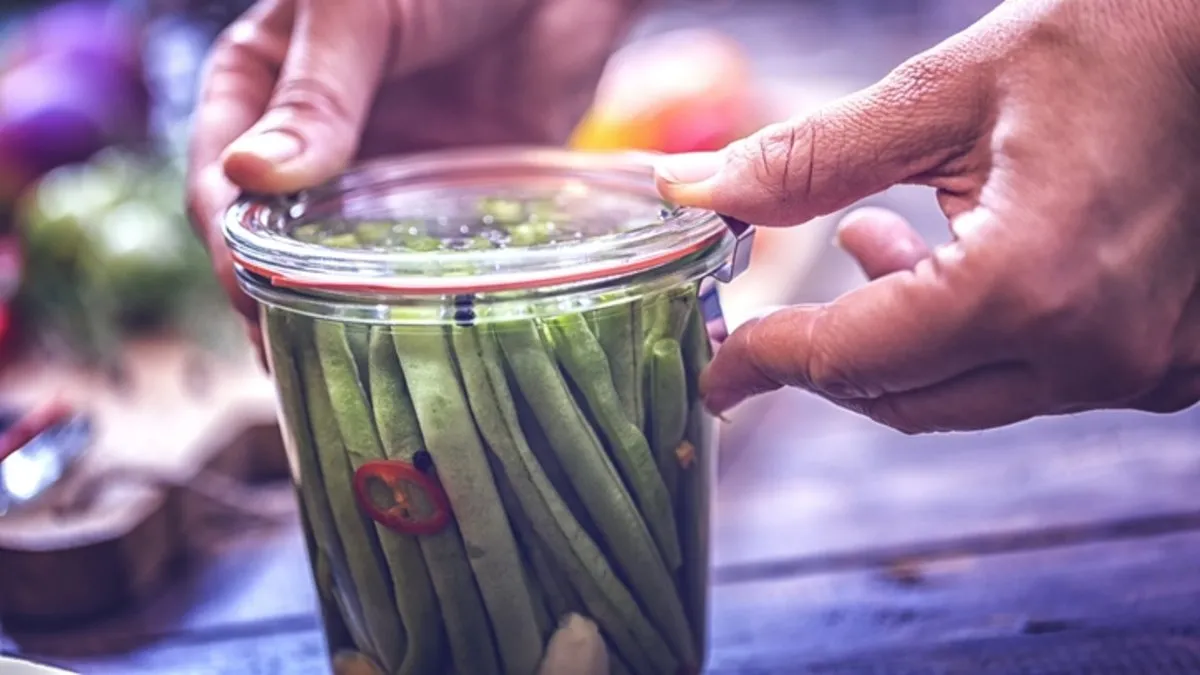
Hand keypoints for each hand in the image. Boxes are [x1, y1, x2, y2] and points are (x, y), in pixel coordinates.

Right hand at [187, 0, 644, 328]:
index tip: (249, 304)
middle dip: (274, 307)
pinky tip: (420, 346)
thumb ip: (316, 97)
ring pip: (343, 263)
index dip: (227, 250)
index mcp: (261, 86)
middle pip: (274, 242)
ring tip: (344, 382)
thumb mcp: (360, 13)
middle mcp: (315, 142)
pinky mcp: (448, 194)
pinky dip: (415, 302)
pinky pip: (423, 258)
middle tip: (292, 371)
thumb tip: (248, 181)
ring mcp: (383, 172)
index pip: (219, 184)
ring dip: (338, 319)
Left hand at [655, 0, 1199, 432]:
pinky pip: (1037, 380)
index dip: (767, 361)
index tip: (718, 372)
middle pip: (906, 399)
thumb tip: (693, 188)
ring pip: (970, 396)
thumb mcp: (946, 90)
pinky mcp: (1170, 362)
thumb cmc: (1115, 38)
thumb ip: (810, 157)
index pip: (852, 357)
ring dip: (901, 339)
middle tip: (779, 312)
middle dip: (829, 358)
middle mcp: (1092, 352)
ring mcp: (1143, 368)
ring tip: (875, 242)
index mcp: (1027, 284)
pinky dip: (974, 339)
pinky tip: (959, 260)